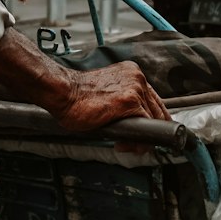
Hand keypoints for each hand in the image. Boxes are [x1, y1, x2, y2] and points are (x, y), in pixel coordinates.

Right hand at [50, 62, 171, 132]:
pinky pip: (146, 126)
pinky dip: (139, 140)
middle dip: (148, 132)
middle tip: (135, 144)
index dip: (152, 120)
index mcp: (131, 74)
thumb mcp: (106, 94)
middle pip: (157, 110)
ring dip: (142, 138)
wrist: (62, 93)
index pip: (153, 100)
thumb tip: (132, 125)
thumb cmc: (75, 96)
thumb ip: (122, 104)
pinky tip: (125, 144)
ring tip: (126, 145)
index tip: (147, 132)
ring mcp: (135, 89)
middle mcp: (137, 78)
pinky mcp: (130, 102)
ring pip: (154, 120)